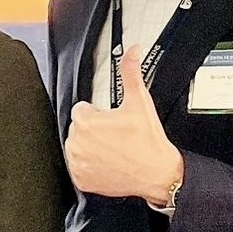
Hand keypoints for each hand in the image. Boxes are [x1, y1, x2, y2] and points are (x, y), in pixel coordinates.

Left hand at [64, 46, 183, 204]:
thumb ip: (131, 73)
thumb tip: (132, 52)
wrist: (156, 173)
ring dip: (91, 146)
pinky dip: (90, 165)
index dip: (99, 113)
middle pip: (79, 128)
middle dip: (95, 129)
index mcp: (85, 123)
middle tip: (116, 135)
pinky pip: (79, 167)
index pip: (82, 110)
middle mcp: (76, 144)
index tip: (112, 120)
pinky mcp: (81, 179)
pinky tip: (108, 161)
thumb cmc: (148, 141)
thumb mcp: (139, 101)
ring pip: (78, 147)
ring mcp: (77, 164)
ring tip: (113, 148)